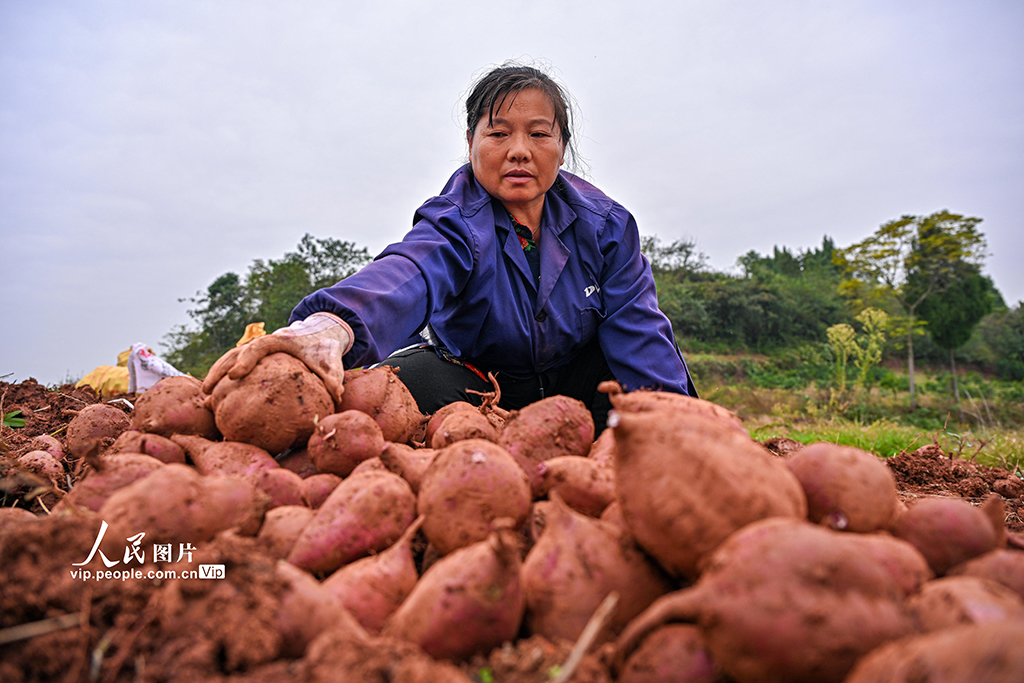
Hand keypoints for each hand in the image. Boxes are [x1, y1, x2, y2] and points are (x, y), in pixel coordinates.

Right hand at [202, 312, 352, 403]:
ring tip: (204, 396)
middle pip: (235, 352)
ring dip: (216, 374)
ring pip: (230, 358)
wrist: (321, 334)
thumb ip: (333, 376)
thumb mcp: (331, 360)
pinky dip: (223, 378)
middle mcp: (263, 343)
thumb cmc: (324, 348)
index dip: (245, 360)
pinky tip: (214, 396)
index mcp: (279, 340)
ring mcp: (257, 349)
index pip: (257, 347)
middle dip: (220, 370)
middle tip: (208, 390)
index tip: (234, 376)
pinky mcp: (255, 358)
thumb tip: (337, 395)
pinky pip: (234, 365)